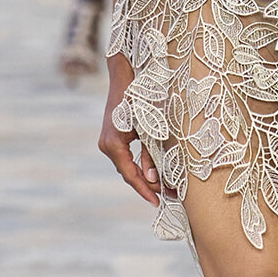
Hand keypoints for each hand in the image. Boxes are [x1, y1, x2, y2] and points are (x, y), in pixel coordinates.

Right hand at [99, 55, 161, 205]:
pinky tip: (153, 171)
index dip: (145, 190)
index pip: (130, 175)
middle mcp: (107, 145)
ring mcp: (107, 141)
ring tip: (165, 186)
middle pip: (128, 173)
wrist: (125, 73)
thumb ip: (150, 153)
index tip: (159, 203)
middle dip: (148, 185)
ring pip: (127, 166)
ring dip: (144, 175)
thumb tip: (153, 179)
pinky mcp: (112, 136)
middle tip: (170, 195)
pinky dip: (138, 164)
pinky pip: (125, 157)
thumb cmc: (140, 97)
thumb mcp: (150, 127)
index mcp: (114, 144)